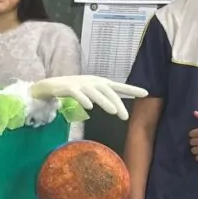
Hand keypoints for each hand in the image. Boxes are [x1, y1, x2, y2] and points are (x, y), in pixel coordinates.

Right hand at [27, 76, 147, 120]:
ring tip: (113, 112)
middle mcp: (92, 81)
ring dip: (105, 102)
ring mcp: (80, 84)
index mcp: (99, 82)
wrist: (51, 85)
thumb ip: (103, 97)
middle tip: (125, 117)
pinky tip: (89, 107)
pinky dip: (84, 99)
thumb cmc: (74, 90)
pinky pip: (78, 94)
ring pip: (95, 93)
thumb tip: (116, 107)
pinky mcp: (69, 88)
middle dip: (118, 103)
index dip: (131, 89)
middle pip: (108, 91)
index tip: (146, 93)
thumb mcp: (91, 91)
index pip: (118, 86)